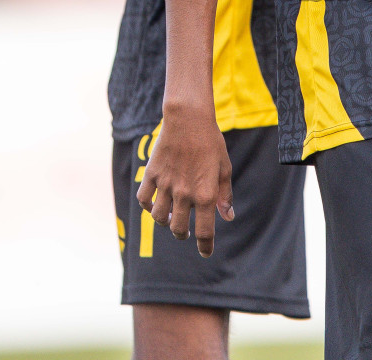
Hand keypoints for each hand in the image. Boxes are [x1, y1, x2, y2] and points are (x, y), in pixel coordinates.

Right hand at [136, 108, 233, 256]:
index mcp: (205, 194)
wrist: (188, 119)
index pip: (205, 231)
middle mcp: (184, 193)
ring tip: (170, 217)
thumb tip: (227, 217)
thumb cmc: (211, 142)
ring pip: (159, 218)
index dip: (205, 246)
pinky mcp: (151, 174)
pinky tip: (155, 203)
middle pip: (179, 229)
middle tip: (186, 231)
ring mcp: (166, 185)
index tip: (205, 253)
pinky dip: (148, 206)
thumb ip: (225, 195)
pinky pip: (144, 199)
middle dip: (183, 234)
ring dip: (165, 222)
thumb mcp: (224, 168)